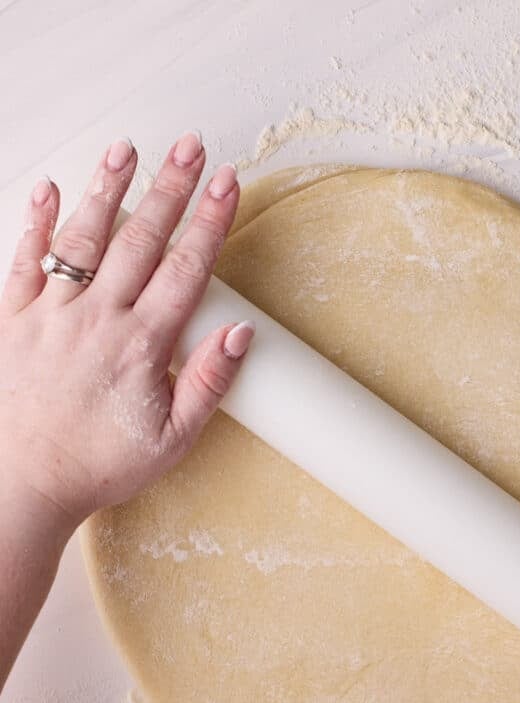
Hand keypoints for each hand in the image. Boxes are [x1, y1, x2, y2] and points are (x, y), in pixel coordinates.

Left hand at [0, 131, 253, 534]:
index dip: (210, 221)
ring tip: (126, 148)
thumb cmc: (99, 465)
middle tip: (189, 145)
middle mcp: (96, 318)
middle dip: (170, 187)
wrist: (23, 483)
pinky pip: (23, 260)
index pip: (186, 269)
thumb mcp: (173, 439)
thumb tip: (239, 335)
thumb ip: (208, 382)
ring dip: (107, 189)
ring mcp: (50, 314)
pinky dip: (34, 222)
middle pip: (141, 239)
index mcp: (141, 345)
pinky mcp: (12, 319)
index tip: (227, 184)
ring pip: (83, 238)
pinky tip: (46, 188)